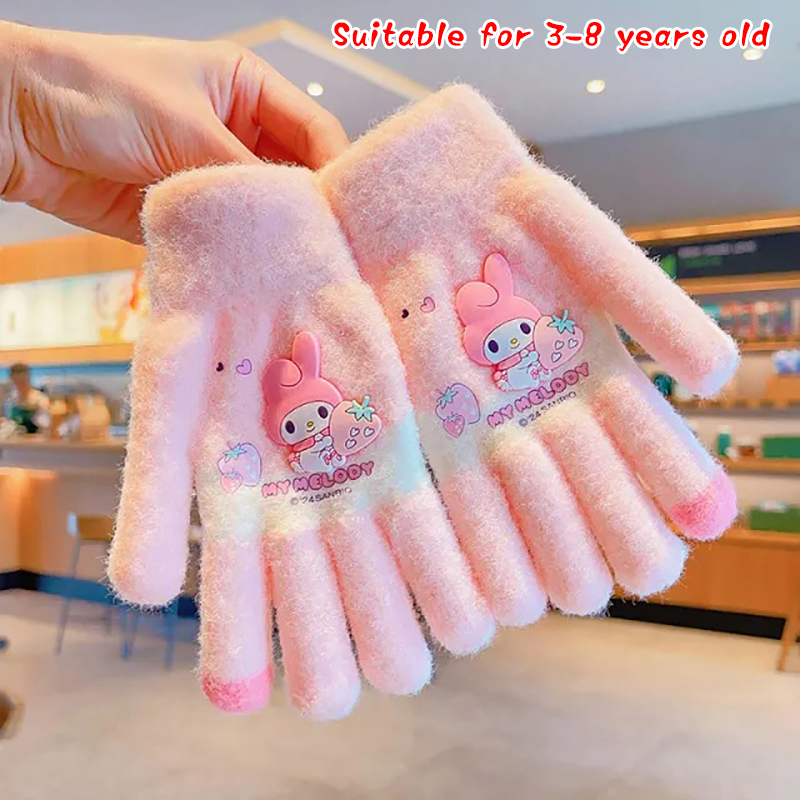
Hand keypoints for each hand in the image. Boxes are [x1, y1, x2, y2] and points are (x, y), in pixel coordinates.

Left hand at [0, 22, 348, 241]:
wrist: (18, 125)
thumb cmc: (97, 91)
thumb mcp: (190, 124)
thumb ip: (251, 174)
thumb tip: (301, 217)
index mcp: (248, 91)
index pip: (315, 134)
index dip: (335, 175)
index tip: (348, 218)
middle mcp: (237, 134)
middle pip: (295, 180)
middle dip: (309, 214)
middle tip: (332, 254)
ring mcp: (211, 178)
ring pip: (261, 216)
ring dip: (273, 239)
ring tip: (298, 270)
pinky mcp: (186, 216)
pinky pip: (225, 240)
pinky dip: (237, 257)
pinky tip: (254, 274)